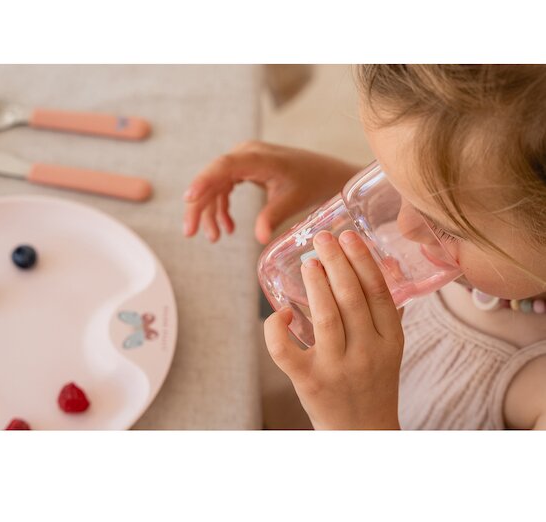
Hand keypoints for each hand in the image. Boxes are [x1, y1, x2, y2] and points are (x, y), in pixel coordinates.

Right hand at [182, 141, 361, 243]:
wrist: (323, 174)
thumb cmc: (310, 182)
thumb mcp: (292, 200)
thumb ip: (273, 216)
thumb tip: (260, 238)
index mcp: (257, 157)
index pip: (224, 166)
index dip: (204, 181)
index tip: (189, 198)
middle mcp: (244, 154)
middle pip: (211, 179)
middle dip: (199, 207)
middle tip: (190, 233)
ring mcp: (242, 162)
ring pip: (214, 187)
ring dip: (210, 212)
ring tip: (215, 237)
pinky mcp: (243, 170)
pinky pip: (223, 189)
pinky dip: (222, 209)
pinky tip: (227, 228)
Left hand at [264, 229, 404, 429]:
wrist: (363, 432)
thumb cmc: (373, 382)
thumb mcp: (389, 348)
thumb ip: (385, 310)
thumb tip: (382, 264)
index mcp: (389, 341)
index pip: (378, 293)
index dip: (362, 260)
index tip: (348, 236)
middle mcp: (366, 353)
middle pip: (351, 299)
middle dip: (336, 262)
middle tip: (323, 238)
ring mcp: (337, 369)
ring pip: (325, 319)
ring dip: (315, 286)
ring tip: (309, 263)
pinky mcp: (309, 383)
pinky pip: (286, 352)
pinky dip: (277, 330)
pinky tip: (281, 314)